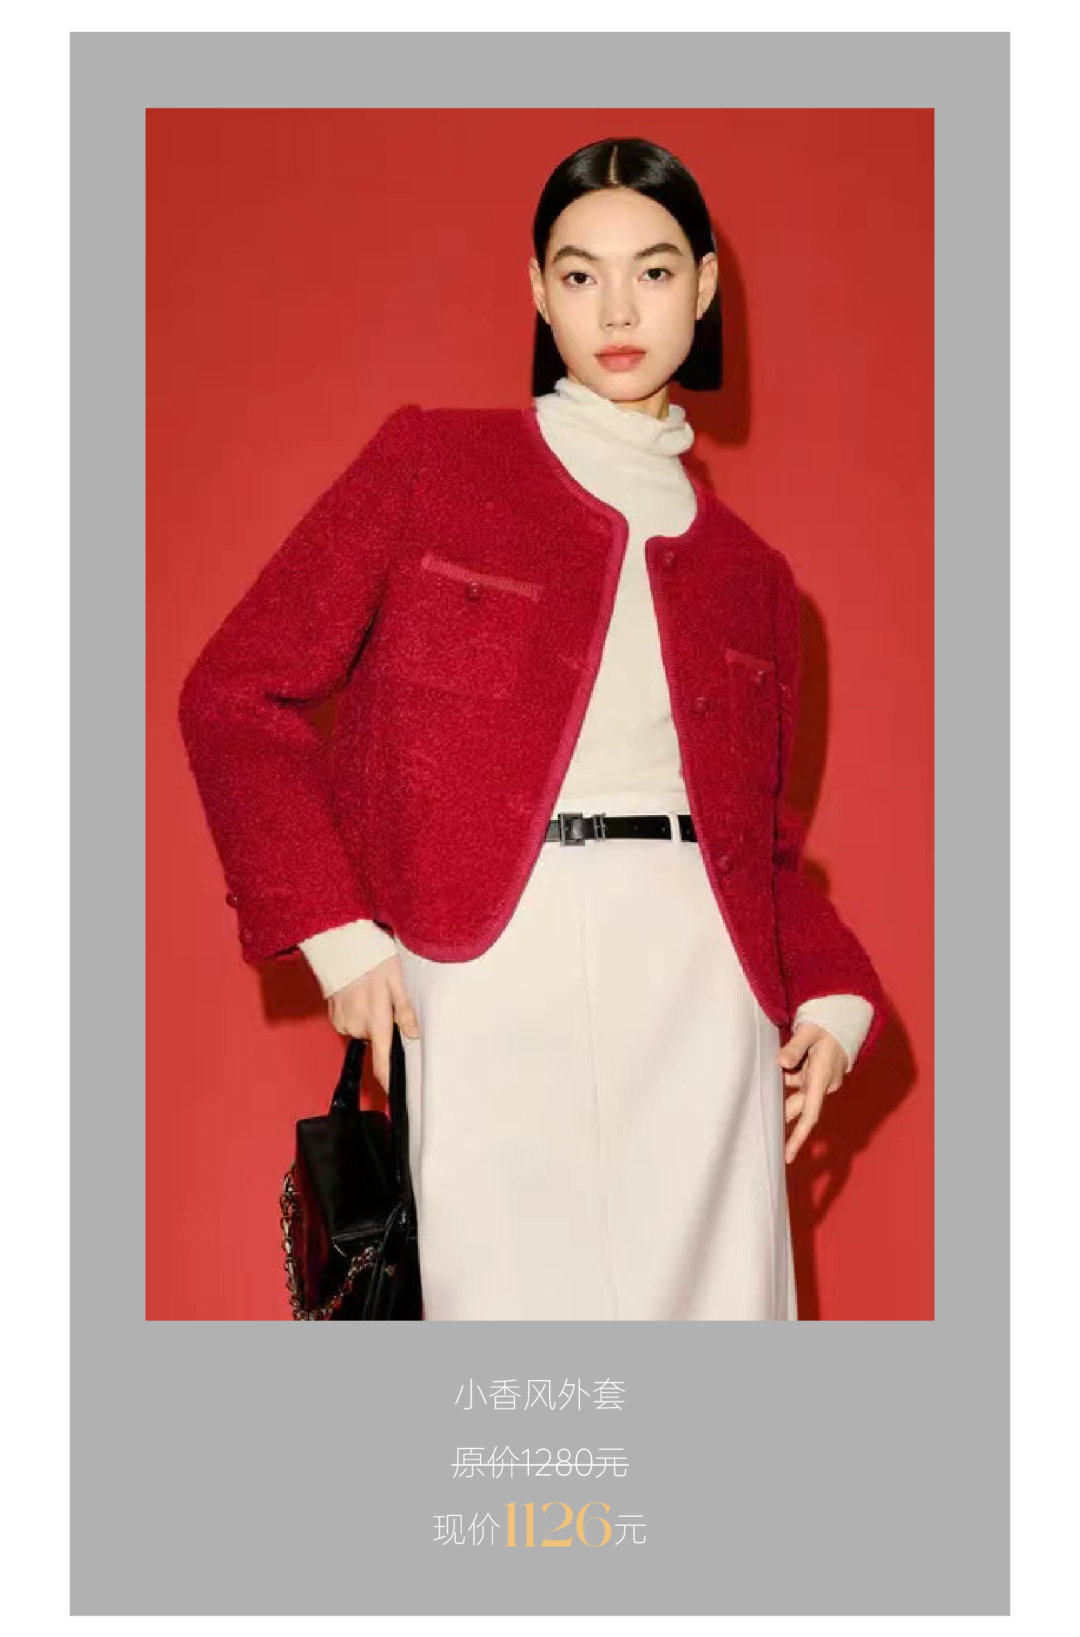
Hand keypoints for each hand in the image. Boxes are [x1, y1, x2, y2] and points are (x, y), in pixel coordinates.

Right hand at [327, 955, 420, 1095]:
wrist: (338, 943)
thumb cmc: (372, 958)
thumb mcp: (397, 982)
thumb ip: (405, 1011)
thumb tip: (414, 1035)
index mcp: (376, 1021)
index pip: (383, 1062)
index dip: (388, 1080)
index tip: (393, 1094)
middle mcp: (357, 1027)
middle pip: (376, 1040)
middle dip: (383, 1027)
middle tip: (386, 1001)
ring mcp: (342, 1021)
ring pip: (363, 1029)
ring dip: (369, 1018)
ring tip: (371, 992)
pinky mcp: (333, 1014)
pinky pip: (350, 1021)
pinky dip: (357, 1012)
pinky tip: (358, 993)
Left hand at [778, 1022, 847, 1163]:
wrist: (846, 1020)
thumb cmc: (828, 1026)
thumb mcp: (810, 1031)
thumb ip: (795, 1047)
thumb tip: (781, 1063)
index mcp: (822, 1078)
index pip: (810, 1114)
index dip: (798, 1137)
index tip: (787, 1156)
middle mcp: (823, 1084)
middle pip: (800, 1107)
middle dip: (782, 1112)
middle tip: (760, 1123)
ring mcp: (821, 1081)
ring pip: (798, 1094)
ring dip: (783, 1088)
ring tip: (766, 1082)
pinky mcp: (818, 1075)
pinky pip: (800, 1084)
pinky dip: (788, 1079)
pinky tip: (779, 1069)